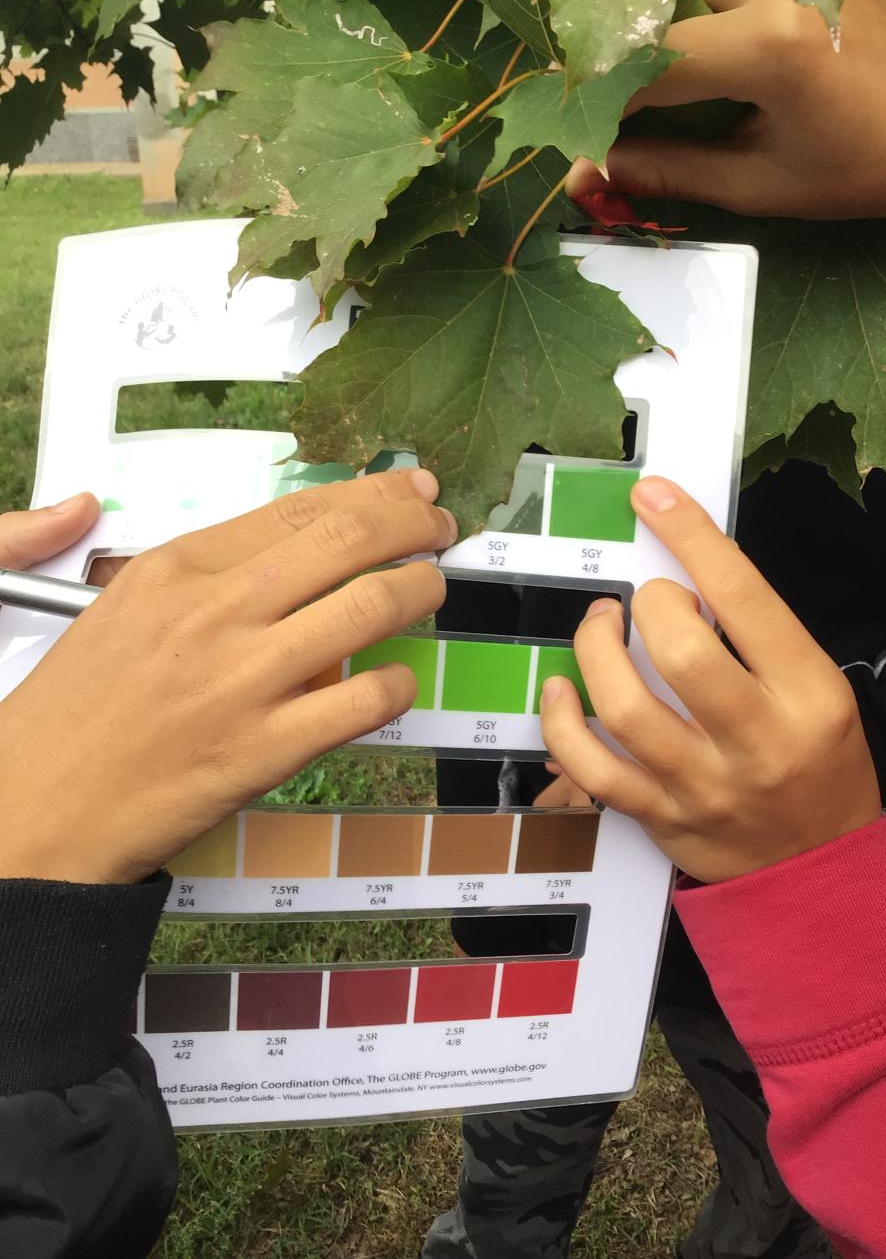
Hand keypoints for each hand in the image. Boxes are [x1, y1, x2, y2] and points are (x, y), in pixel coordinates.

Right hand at [0, 470, 453, 884]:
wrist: (38, 805)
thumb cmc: (79, 707)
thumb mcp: (126, 607)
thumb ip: (206, 569)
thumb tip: (284, 541)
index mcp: (179, 567)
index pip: (300, 507)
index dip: (373, 490)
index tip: (409, 484)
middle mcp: (217, 612)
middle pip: (346, 540)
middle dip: (414, 520)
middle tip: (442, 522)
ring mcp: (245, 681)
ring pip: (368, 609)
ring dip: (421, 588)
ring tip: (434, 585)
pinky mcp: (266, 749)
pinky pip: (364, 701)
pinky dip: (398, 683)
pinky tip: (399, 678)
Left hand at [540, 477, 880, 882]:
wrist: (817, 871)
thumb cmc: (816, 762)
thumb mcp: (816, 690)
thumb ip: (758, 640)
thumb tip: (682, 578)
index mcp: (809, 695)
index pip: (746, 598)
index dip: (692, 537)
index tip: (654, 496)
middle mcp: (759, 743)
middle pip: (682, 654)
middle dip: (649, 607)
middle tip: (641, 601)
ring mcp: (704, 787)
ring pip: (627, 710)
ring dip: (595, 651)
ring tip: (599, 627)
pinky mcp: (660, 819)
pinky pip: (593, 769)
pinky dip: (562, 723)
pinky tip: (561, 691)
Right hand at [567, 0, 885, 221]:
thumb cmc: (858, 171)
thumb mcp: (758, 184)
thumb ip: (669, 171)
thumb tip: (592, 172)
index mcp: (769, 43)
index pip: (648, 65)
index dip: (603, 105)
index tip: (582, 134)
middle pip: (663, 2)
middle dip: (630, 59)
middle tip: (621, 105)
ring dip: (675, 15)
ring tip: (680, 71)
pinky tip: (722, 35)